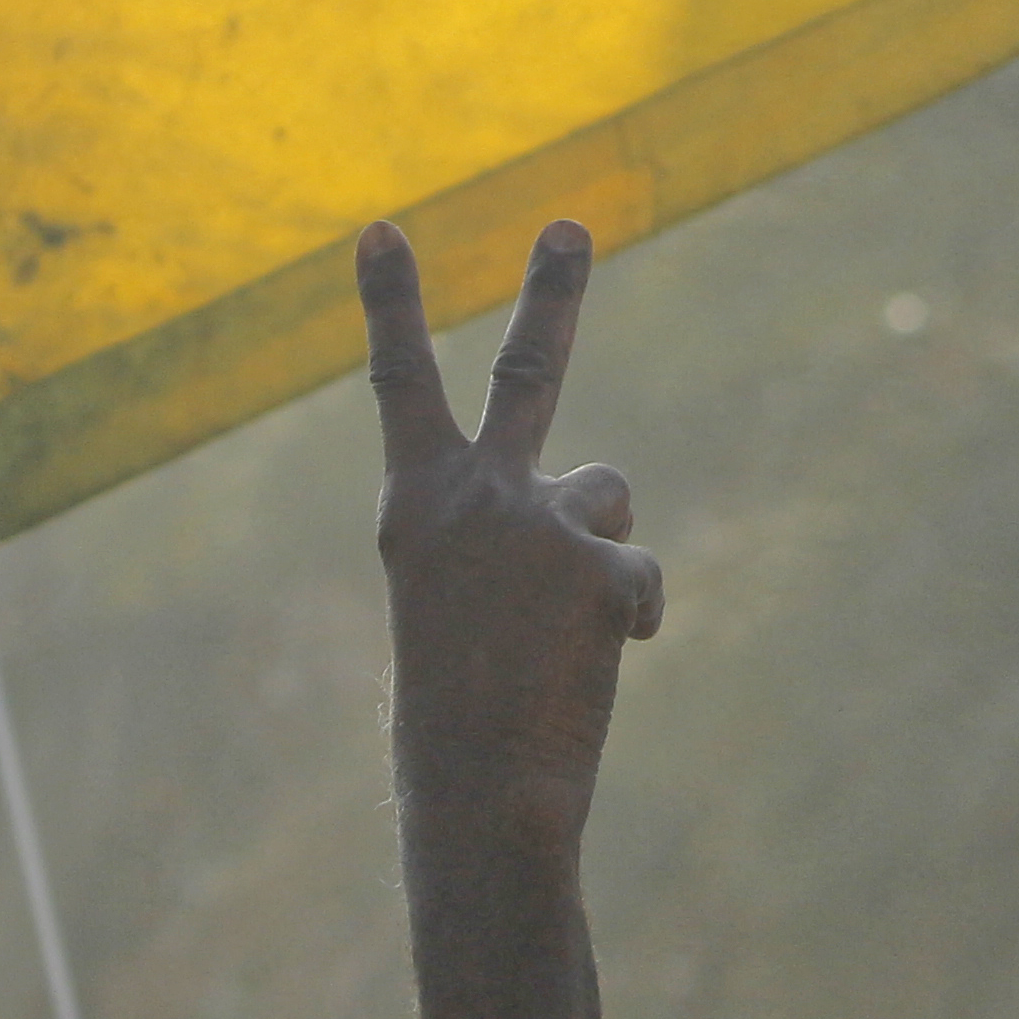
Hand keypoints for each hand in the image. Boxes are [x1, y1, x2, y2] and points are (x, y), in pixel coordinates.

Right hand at [359, 221, 662, 834]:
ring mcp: (536, 521)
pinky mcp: (598, 563)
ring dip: (600, 551)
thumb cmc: (459, 719)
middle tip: (569, 226)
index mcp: (414, 510)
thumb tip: (607, 500)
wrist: (480, 792)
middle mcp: (470, 495)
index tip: (380, 229)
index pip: (400, 388)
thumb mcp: (462, 608)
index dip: (390, 305)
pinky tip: (592, 667)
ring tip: (556, 634)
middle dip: (552, 292)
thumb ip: (513, 536)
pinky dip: (627, 623)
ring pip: (606, 496)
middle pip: (526, 372)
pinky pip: (637, 576)